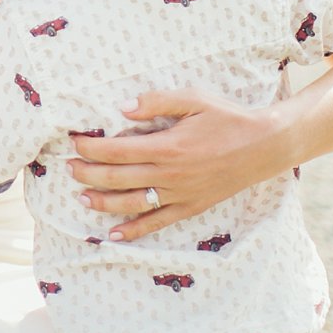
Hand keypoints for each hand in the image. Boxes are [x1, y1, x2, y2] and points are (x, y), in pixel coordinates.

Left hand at [68, 90, 287, 241]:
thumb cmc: (228, 118)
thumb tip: (123, 108)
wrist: (264, 146)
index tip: (74, 142)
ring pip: (131, 203)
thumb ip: (156, 102)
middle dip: (87, 173)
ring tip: (81, 195)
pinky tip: (113, 233)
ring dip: (102, 200)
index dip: (90, 148)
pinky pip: (157, 222)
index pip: (116, 150)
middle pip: (117, 178)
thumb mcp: (194, 99)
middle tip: (67, 167)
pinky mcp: (190, 207)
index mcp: (167, 146)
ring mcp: (179, 194)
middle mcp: (169, 174)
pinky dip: (133, 230)